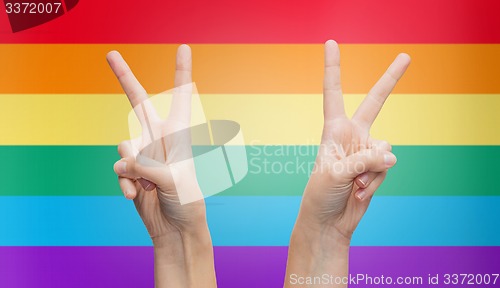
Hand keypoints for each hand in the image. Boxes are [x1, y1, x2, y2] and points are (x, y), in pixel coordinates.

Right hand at [107, 45, 215, 287]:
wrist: (175, 229)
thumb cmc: (187, 202)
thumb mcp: (174, 181)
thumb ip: (146, 165)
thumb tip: (123, 160)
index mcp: (179, 135)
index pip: (180, 98)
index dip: (181, 73)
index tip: (184, 48)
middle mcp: (159, 139)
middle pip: (138, 103)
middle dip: (124, 77)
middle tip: (110, 53)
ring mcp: (143, 154)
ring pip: (123, 147)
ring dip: (131, 168)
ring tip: (147, 185)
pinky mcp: (130, 171)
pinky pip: (117, 169)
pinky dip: (124, 184)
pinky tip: (135, 195)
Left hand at [285, 40, 409, 286]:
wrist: (327, 222)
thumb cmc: (320, 194)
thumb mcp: (336, 174)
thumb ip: (364, 160)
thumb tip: (391, 155)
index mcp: (333, 129)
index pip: (333, 93)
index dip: (333, 68)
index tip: (330, 43)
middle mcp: (352, 134)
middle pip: (375, 102)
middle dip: (391, 80)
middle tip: (406, 56)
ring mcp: (366, 151)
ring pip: (386, 149)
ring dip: (371, 170)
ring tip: (353, 184)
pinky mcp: (376, 168)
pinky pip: (387, 167)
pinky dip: (375, 182)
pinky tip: (360, 191)